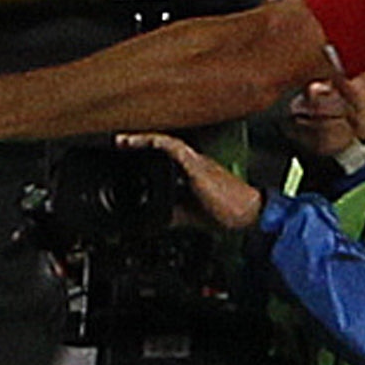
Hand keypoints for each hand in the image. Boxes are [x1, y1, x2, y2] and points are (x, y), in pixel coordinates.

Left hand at [117, 131, 263, 232]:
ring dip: (142, 139)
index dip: (143, 151)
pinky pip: (173, 146)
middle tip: (118, 141)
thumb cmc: (223, 212)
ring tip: (122, 140)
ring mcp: (195, 161)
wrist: (245, 215)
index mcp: (190, 170)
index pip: (163, 155)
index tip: (124, 152)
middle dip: (138, 141)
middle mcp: (192, 161)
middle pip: (162, 144)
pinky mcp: (197, 165)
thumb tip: (144, 225)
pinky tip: (140, 142)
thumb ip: (166, 215)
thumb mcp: (184, 215)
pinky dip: (155, 142)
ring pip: (165, 141)